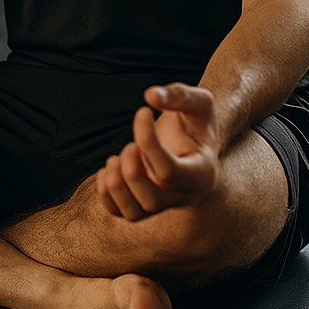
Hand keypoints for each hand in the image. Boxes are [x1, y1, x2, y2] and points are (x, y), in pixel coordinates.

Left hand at [96, 82, 220, 220]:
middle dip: (132, 171)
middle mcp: (183, 195)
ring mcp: (163, 202)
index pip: (170, 171)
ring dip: (116, 187)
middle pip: (153, 201)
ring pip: (135, 213)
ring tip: (114, 159)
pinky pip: (121, 212)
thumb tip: (150, 96)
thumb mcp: (200, 101)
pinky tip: (107, 169)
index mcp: (202, 173)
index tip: (142, 111)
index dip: (148, 141)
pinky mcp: (144, 202)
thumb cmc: (197, 120)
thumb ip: (179, 95)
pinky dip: (106, 195)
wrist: (195, 140)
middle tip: (129, 145)